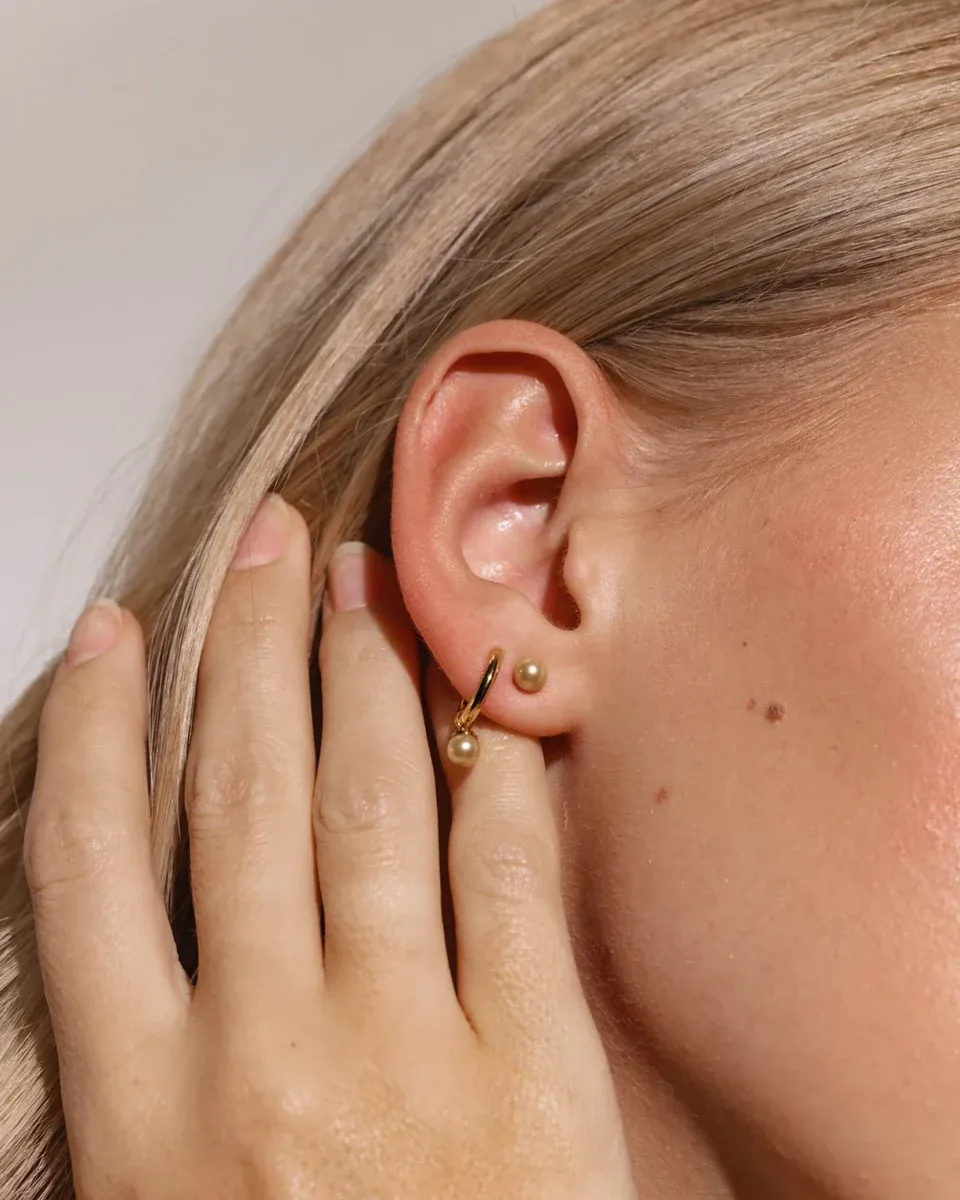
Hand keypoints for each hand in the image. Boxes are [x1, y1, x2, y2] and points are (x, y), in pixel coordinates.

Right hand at [24, 493, 637, 1198]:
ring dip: (360, 677)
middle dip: (248, 645)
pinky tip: (487, 698)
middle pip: (242, 795)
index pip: (88, 865)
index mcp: (144, 1112)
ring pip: (370, 810)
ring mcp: (408, 1056)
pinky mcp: (535, 1072)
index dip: (99, 728)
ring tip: (356, 582)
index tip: (117, 632)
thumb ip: (138, 1061)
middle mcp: (265, 1058)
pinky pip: (510, 881)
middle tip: (262, 541)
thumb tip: (127, 901)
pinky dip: (496, 776)